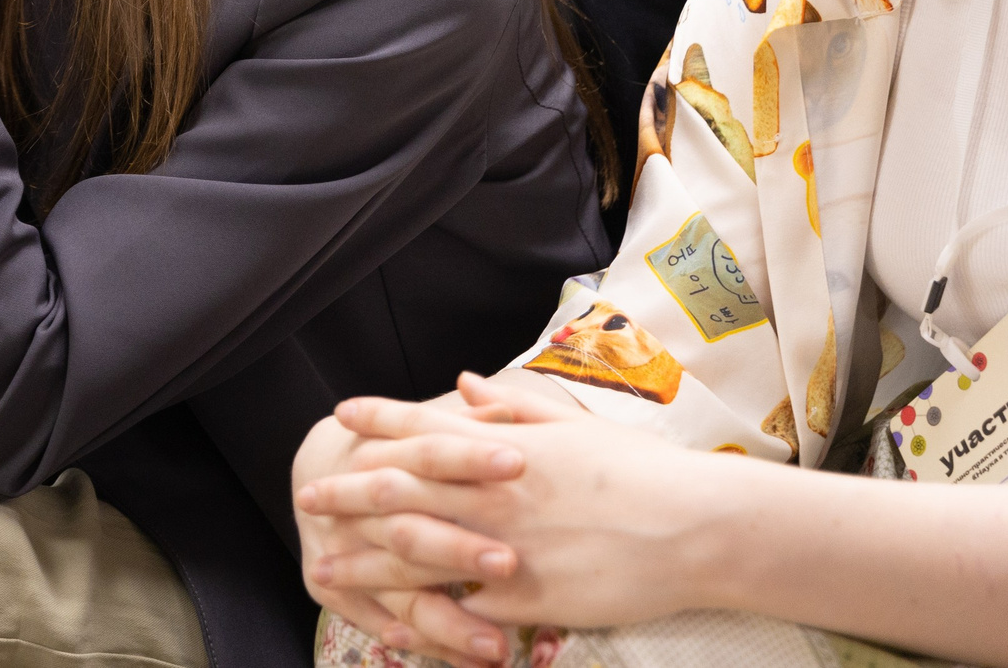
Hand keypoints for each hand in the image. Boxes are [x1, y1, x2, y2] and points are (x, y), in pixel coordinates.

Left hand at [298, 372, 733, 658]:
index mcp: (503, 449)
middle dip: (348, 494)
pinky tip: (391, 622)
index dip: (376, 421)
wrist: (699, 528)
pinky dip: (428, 616)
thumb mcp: (573, 427)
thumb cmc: (642, 472)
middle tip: (307, 498)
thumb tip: (465, 385)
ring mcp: (506, 548)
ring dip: (366, 561)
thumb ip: (511, 409)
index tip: (337, 416)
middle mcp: (494, 494)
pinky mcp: (527, 599)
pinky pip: (464, 609)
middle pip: (401, 490)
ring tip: (325, 567)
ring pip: (417, 554)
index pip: (423, 427)